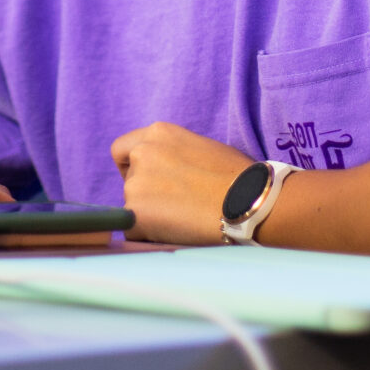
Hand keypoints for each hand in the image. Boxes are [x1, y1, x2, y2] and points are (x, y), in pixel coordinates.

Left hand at [110, 121, 253, 244]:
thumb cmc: (237, 178)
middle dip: (145, 194)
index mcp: (158, 133)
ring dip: (150, 215)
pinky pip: (134, 231)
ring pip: (131, 207)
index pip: (121, 150)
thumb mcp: (200, 147)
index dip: (131, 166)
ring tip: (184, 220)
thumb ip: (174, 154)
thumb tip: (167, 172)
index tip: (150, 180)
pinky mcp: (136, 214)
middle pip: (128, 180)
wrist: (247, 202)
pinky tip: (177, 234)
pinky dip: (150, 236)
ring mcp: (135, 184)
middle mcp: (142, 153)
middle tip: (174, 206)